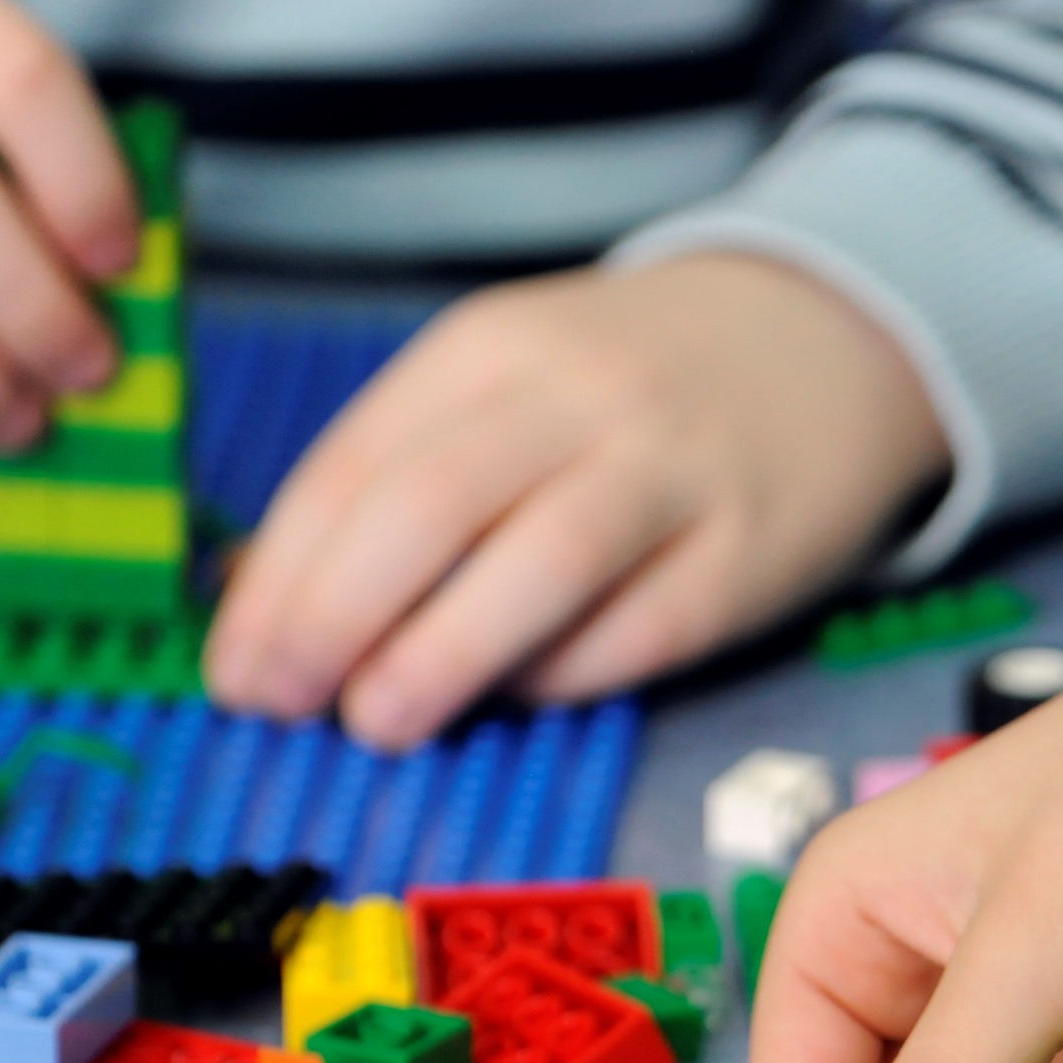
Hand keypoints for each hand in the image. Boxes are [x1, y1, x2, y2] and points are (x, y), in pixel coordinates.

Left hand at [206, 253, 951, 750]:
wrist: (825, 340)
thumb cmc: (634, 386)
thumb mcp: (508, 383)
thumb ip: (402, 472)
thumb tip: (267, 601)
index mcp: (491, 350)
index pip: (355, 468)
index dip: (280, 581)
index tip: (237, 670)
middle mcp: (579, 399)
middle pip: (429, 510)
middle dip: (332, 620)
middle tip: (284, 703)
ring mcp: (673, 475)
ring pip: (536, 567)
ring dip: (437, 658)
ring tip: (377, 722)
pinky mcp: (745, 556)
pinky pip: (637, 631)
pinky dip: (561, 675)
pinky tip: (515, 696)